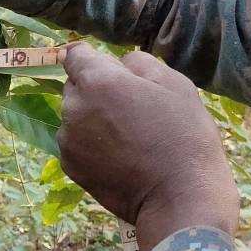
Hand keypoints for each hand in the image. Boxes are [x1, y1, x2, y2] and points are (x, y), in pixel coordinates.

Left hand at [58, 44, 238, 250]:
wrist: (177, 196)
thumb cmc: (183, 135)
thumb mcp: (175, 84)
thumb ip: (139, 63)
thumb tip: (120, 62)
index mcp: (97, 80)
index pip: (76, 54)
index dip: (93, 58)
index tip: (108, 68)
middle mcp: (73, 107)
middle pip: (75, 86)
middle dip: (96, 89)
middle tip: (131, 108)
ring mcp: (67, 138)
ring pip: (74, 115)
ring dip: (92, 117)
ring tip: (128, 135)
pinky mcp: (69, 165)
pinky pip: (75, 142)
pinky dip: (90, 144)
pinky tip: (119, 155)